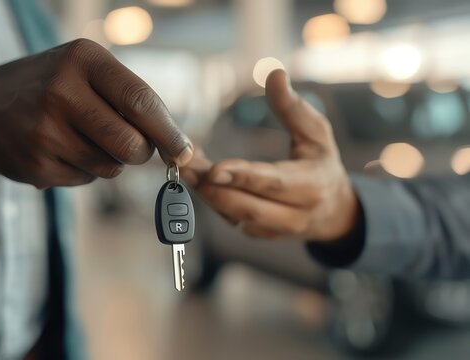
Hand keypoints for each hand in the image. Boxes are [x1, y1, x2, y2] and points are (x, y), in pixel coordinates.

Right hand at [0, 39, 192, 187]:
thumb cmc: (51, 86)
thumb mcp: (85, 71)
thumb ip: (130, 99)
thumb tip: (179, 144)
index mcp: (81, 60)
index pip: (140, 101)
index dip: (169, 132)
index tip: (185, 151)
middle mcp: (60, 93)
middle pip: (130, 144)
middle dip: (142, 152)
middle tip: (134, 144)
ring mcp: (44, 133)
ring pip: (110, 167)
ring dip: (110, 159)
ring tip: (82, 137)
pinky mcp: (35, 166)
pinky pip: (86, 181)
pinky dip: (84, 170)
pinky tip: (62, 150)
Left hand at [182, 70, 357, 241]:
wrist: (332, 210)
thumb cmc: (320, 163)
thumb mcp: (316, 133)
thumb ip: (293, 106)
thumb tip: (274, 73)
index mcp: (310, 187)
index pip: (272, 183)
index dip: (242, 177)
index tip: (214, 169)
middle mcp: (292, 215)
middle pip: (245, 205)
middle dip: (212, 186)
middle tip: (184, 163)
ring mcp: (272, 230)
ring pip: (232, 215)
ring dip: (205, 192)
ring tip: (184, 166)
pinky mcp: (256, 235)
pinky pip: (228, 218)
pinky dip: (210, 197)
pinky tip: (195, 176)